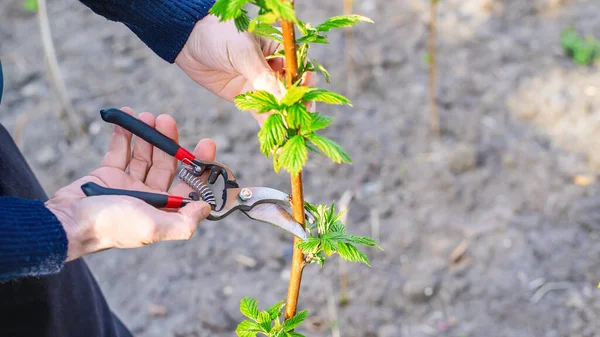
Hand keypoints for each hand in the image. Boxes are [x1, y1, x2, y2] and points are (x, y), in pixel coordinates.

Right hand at [45, 108, 213, 261]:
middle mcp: (149, 198)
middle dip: (170, 142)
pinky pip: (120, 151)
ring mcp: (128, 185)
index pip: (190, 185)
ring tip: (147, 116)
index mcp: (164, 211)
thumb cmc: (111, 226)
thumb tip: (207, 208)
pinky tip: (127, 117)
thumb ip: (184, 222)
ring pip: (145, 155)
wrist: (68, 222)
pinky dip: (124, 135)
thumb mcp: (153, 227)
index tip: (207, 143)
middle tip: (167, 119)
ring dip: (148, 135)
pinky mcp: (107, 175)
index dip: (201, 166)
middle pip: (167, 165)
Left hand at [174, 15, 314, 125]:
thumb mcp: (243, 52)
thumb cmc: (219, 34)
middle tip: (300, 122)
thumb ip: (262, 75)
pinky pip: (262, 114)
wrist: (189, 39)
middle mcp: (274, 68)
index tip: (306, 97)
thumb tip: (283, 97)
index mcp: (279, 49)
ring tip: (292, 137)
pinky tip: (277, 141)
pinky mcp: (247, 98)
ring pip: (279, 105)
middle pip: (293, 91)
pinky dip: (270, 127)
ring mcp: (261, 84)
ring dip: (285, 121)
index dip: (305, 84)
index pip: (299, 69)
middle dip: (297, 107)